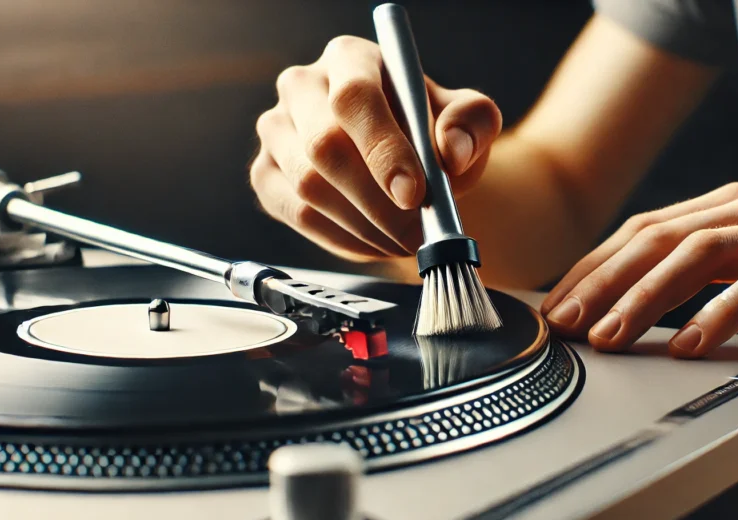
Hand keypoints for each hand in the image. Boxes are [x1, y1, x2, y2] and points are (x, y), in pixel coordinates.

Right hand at [249, 35, 501, 261]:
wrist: (406, 161)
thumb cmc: (432, 132)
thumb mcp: (467, 120)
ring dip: (364, 227)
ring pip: (308, 187)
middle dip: (377, 202)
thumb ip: (471, 124)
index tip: (414, 193)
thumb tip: (451, 152)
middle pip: (324, 146)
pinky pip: (297, 215)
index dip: (383, 149)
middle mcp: (302, 86)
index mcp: (350, 58)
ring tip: (404, 241)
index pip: (354, 97)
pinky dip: (343, 239)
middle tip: (416, 234)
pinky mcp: (265, 174)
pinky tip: (375, 242)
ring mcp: (276, 130)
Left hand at [540, 182, 737, 374]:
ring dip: (646, 298)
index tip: (555, 308)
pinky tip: (688, 345)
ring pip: (703, 252)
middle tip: (567, 325)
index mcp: (734, 207)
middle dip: (604, 283)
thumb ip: (701, 278)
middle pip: (662, 237)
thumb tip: (622, 307)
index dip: (593, 268)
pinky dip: (720, 313)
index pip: (644, 230)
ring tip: (611, 338)